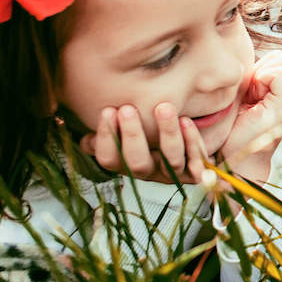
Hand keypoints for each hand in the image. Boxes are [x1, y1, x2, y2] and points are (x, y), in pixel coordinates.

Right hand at [80, 103, 209, 183]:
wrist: (186, 144)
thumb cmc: (147, 133)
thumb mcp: (123, 133)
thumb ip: (106, 134)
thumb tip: (85, 138)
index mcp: (125, 164)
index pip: (109, 160)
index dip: (106, 138)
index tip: (107, 110)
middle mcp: (147, 173)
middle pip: (136, 163)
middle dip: (131, 135)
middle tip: (127, 108)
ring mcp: (172, 174)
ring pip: (170, 160)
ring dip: (167, 132)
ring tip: (164, 107)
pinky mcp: (195, 171)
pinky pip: (195, 161)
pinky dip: (192, 141)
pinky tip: (186, 121)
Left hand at [219, 50, 281, 180]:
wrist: (231, 161)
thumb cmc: (232, 128)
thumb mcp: (249, 94)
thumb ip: (260, 76)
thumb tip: (261, 55)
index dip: (266, 66)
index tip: (251, 89)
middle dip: (266, 67)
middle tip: (250, 91)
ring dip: (262, 73)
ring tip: (251, 96)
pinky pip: (280, 75)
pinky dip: (262, 79)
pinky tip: (252, 98)